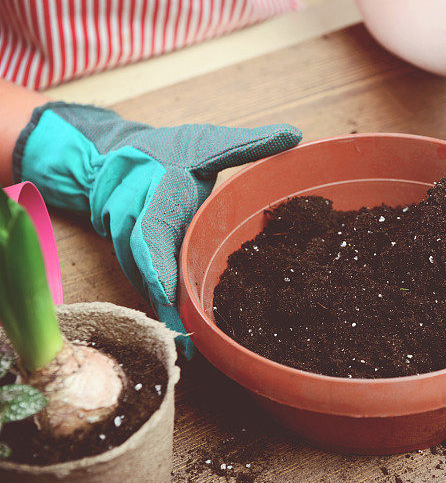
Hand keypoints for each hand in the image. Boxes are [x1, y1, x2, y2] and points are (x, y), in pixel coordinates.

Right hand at [13, 103, 301, 355]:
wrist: (114, 157)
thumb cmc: (167, 149)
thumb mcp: (208, 141)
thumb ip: (248, 142)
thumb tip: (296, 133)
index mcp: (155, 200)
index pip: (149, 239)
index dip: (158, 270)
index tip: (170, 297)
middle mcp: (137, 228)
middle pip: (149, 274)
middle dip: (170, 307)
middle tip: (194, 342)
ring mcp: (134, 248)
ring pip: (149, 284)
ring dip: (169, 313)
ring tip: (195, 349)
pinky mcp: (139, 260)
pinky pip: (152, 285)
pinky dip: (169, 306)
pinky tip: (191, 332)